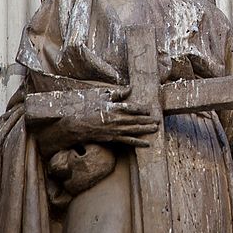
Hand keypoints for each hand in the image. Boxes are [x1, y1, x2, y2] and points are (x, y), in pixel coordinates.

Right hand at [33, 86, 159, 155]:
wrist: (73, 126)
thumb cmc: (85, 109)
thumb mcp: (100, 97)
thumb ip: (116, 93)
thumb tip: (129, 89)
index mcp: (112, 108)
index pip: (131, 108)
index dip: (141, 109)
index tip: (149, 109)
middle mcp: (115, 120)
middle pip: (135, 120)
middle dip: (147, 120)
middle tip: (158, 120)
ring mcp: (113, 130)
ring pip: (133, 130)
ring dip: (145, 130)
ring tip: (156, 129)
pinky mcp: (111, 139)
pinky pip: (127, 141)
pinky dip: (137, 142)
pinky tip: (146, 144)